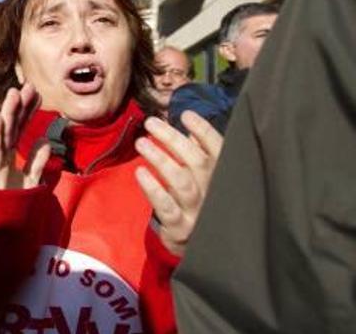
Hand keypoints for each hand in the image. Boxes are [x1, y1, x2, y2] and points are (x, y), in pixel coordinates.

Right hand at [0, 84, 48, 190]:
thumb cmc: (12, 202)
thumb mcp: (30, 180)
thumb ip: (36, 161)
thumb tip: (45, 141)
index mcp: (10, 154)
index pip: (20, 128)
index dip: (29, 112)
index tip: (37, 95)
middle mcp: (2, 154)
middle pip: (13, 126)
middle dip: (21, 107)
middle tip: (30, 87)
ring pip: (3, 132)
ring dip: (9, 112)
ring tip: (14, 94)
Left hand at [135, 111, 222, 255]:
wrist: (203, 250)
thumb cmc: (201, 203)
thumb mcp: (206, 179)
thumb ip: (201, 153)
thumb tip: (189, 126)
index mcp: (224, 178)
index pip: (219, 150)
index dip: (204, 130)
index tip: (185, 114)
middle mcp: (214, 193)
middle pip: (196, 162)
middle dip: (173, 139)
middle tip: (151, 123)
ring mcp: (198, 212)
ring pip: (181, 181)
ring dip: (160, 159)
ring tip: (141, 142)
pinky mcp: (180, 228)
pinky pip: (166, 206)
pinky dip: (152, 188)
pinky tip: (140, 172)